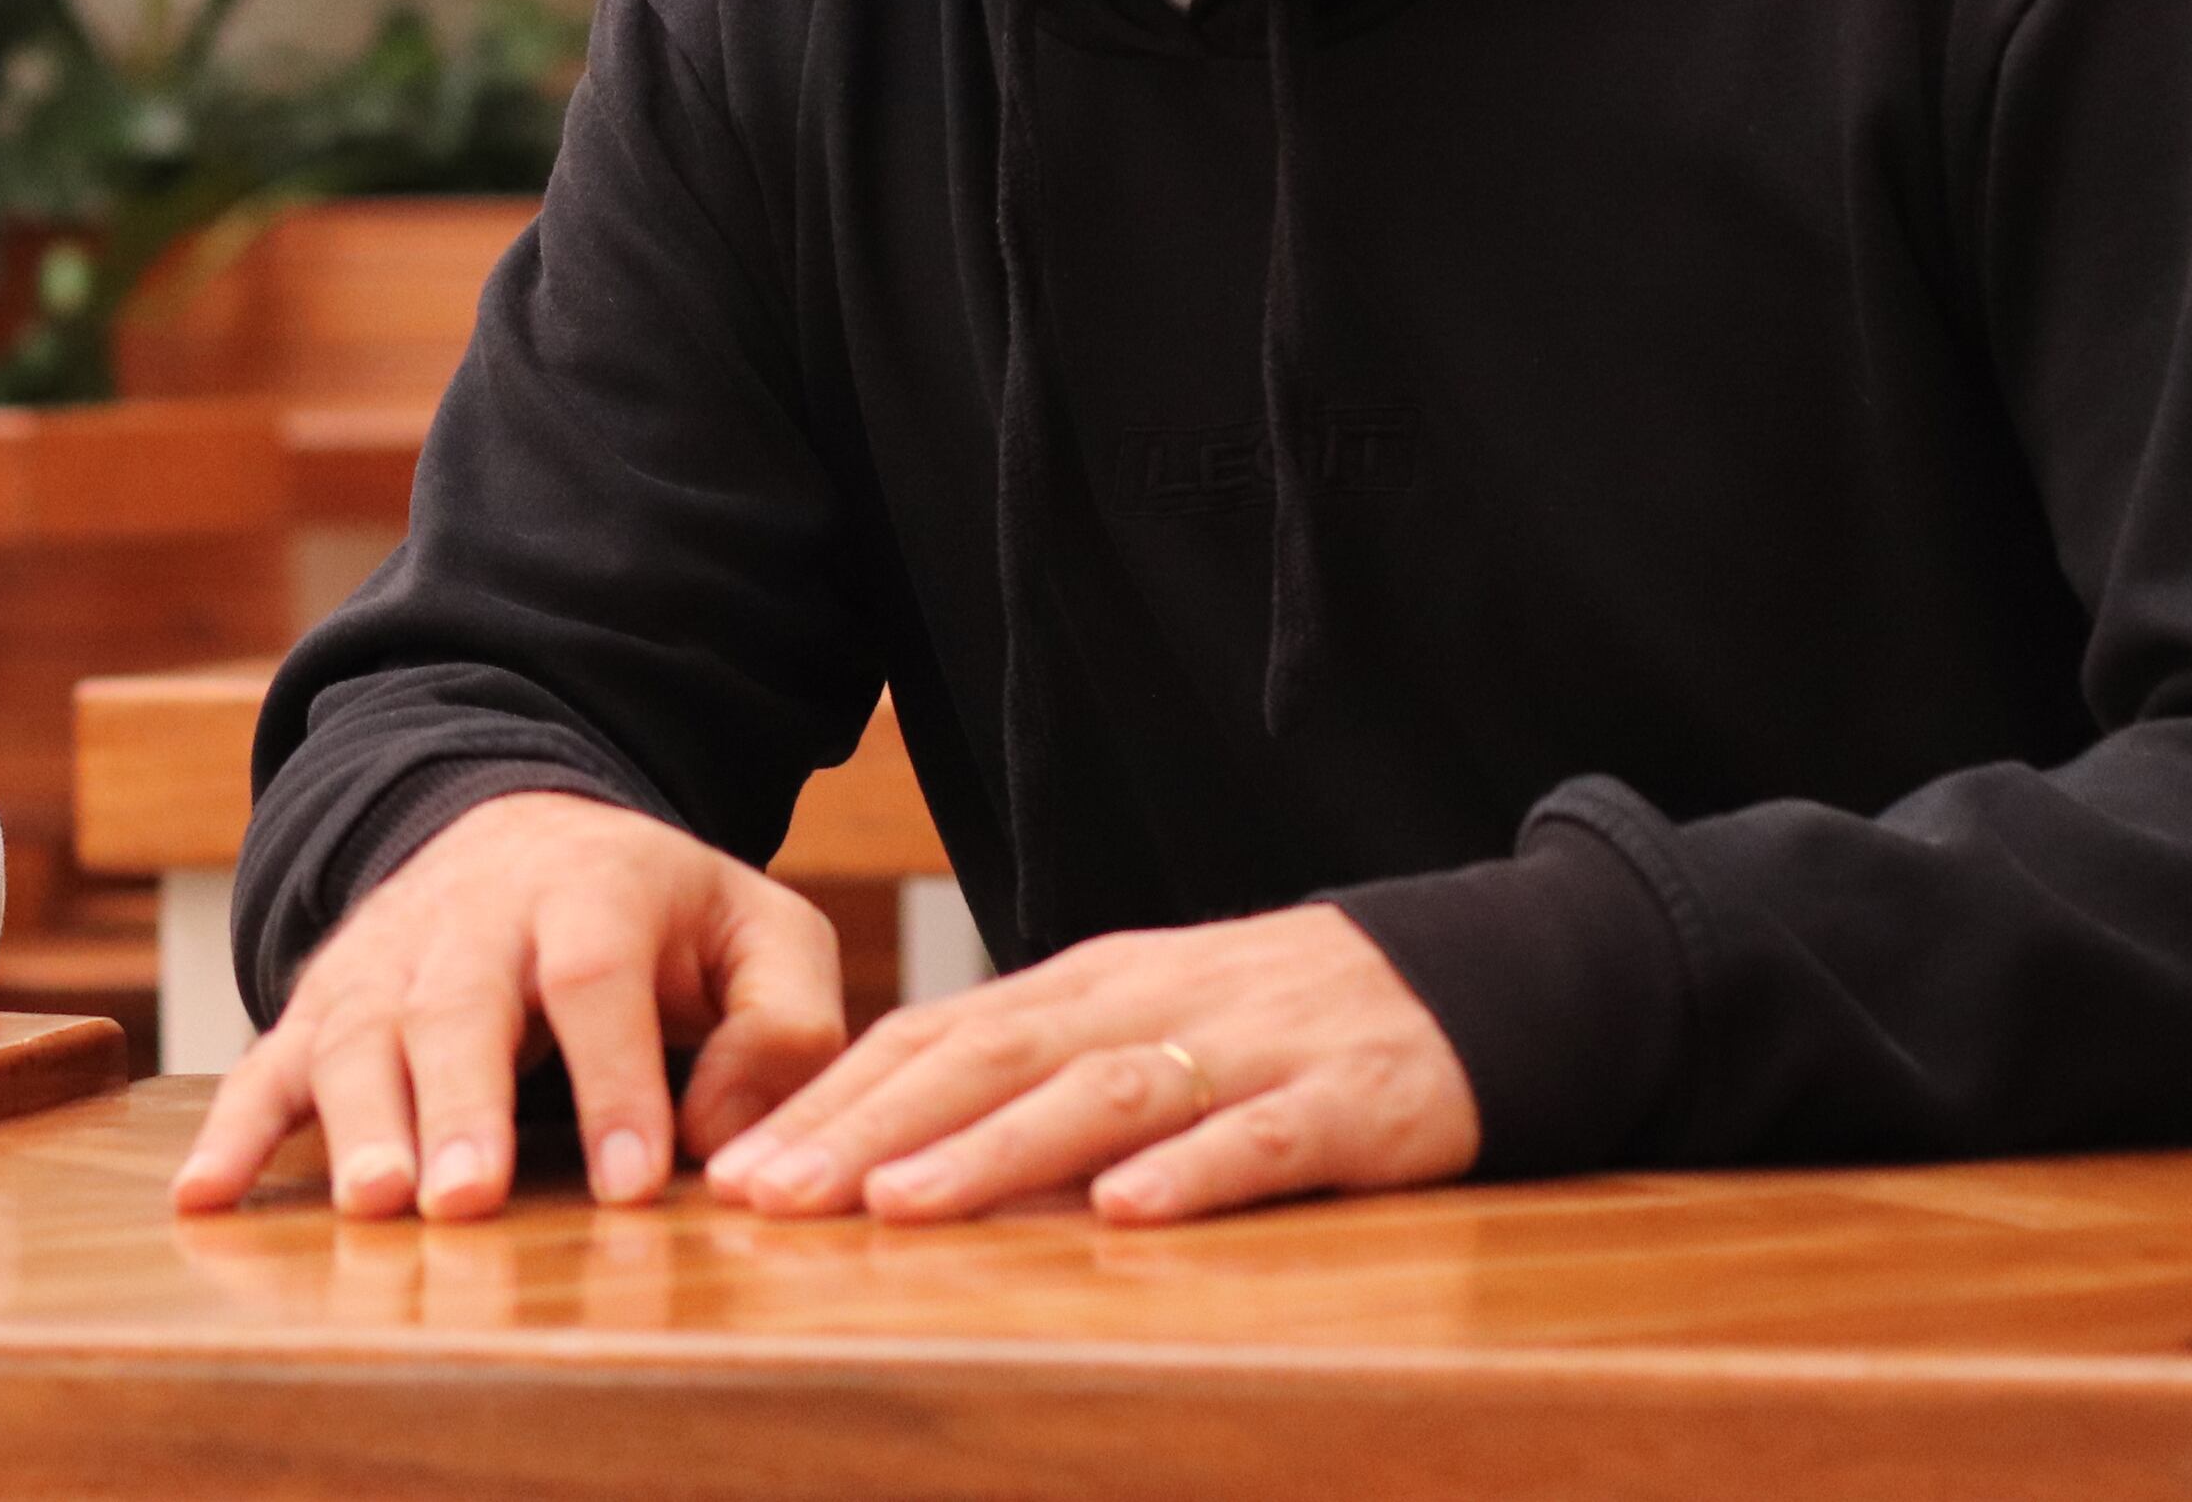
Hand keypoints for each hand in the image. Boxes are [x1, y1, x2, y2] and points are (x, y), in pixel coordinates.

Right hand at [170, 790, 848, 1222]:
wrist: (526, 830)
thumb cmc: (662, 918)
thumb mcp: (761, 936)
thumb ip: (783, 1030)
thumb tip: (731, 1143)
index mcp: (594, 889)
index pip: (599, 976)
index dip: (613, 1077)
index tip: (630, 1185)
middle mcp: (474, 914)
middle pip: (460, 1003)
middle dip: (462, 1105)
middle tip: (467, 1202)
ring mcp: (387, 957)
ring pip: (361, 1032)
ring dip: (358, 1120)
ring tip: (373, 1206)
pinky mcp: (325, 1002)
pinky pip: (268, 1061)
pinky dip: (232, 1129)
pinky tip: (203, 1197)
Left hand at [703, 901, 1478, 1224]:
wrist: (1453, 978)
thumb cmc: (1262, 1023)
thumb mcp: (1132, 1029)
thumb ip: (1025, 1079)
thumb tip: (880, 1159)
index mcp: (1081, 988)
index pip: (931, 1036)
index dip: (831, 1102)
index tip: (737, 1172)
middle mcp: (1143, 1004)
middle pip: (985, 1059)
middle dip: (869, 1131)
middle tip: (772, 1197)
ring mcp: (1243, 1049)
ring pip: (1098, 1094)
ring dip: (991, 1151)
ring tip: (900, 1207)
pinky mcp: (1346, 1103)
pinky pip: (1259, 1138)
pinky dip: (1191, 1172)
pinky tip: (1128, 1213)